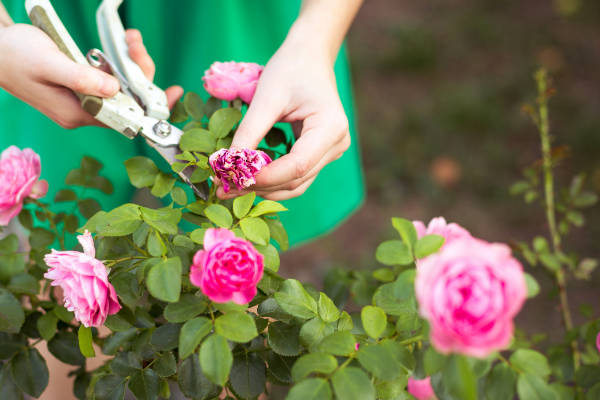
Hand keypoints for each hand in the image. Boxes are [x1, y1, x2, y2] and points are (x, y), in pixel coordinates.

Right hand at [0, 24, 181, 128]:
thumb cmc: (14, 55)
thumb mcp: (49, 63)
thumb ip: (81, 78)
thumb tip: (115, 90)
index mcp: (76, 113)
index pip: (124, 117)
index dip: (150, 107)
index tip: (173, 94)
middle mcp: (82, 112)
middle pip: (126, 100)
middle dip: (138, 72)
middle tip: (135, 43)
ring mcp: (81, 100)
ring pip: (119, 88)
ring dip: (129, 64)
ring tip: (130, 38)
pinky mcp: (79, 88)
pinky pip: (108, 80)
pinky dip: (117, 63)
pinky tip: (120, 45)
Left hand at [217, 31, 350, 200]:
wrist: (309, 57)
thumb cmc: (290, 69)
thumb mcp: (266, 97)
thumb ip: (250, 131)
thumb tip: (227, 163)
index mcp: (331, 128)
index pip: (297, 166)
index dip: (266, 177)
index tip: (233, 179)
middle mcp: (336, 144)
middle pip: (297, 180)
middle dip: (260, 186)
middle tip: (223, 189)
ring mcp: (331, 152)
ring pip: (296, 184)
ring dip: (264, 188)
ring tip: (231, 187)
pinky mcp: (320, 154)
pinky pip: (296, 175)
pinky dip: (272, 180)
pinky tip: (247, 178)